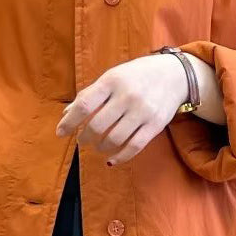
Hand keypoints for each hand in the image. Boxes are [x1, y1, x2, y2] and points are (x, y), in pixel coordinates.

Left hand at [55, 53, 205, 164]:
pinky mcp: (155, 125)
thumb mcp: (112, 77)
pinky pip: (133, 147)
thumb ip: (90, 95)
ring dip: (100, 147)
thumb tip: (66, 114)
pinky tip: (111, 160)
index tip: (61, 133)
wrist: (174, 75)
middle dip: (85, 137)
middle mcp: (127, 96)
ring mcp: (142, 111)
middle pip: (97, 125)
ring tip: (98, 146)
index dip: (69, 122)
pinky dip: (119, 157)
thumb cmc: (136, 76)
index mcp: (112, 81)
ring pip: (114, 139)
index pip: (84, 105)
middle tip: (83, 140)